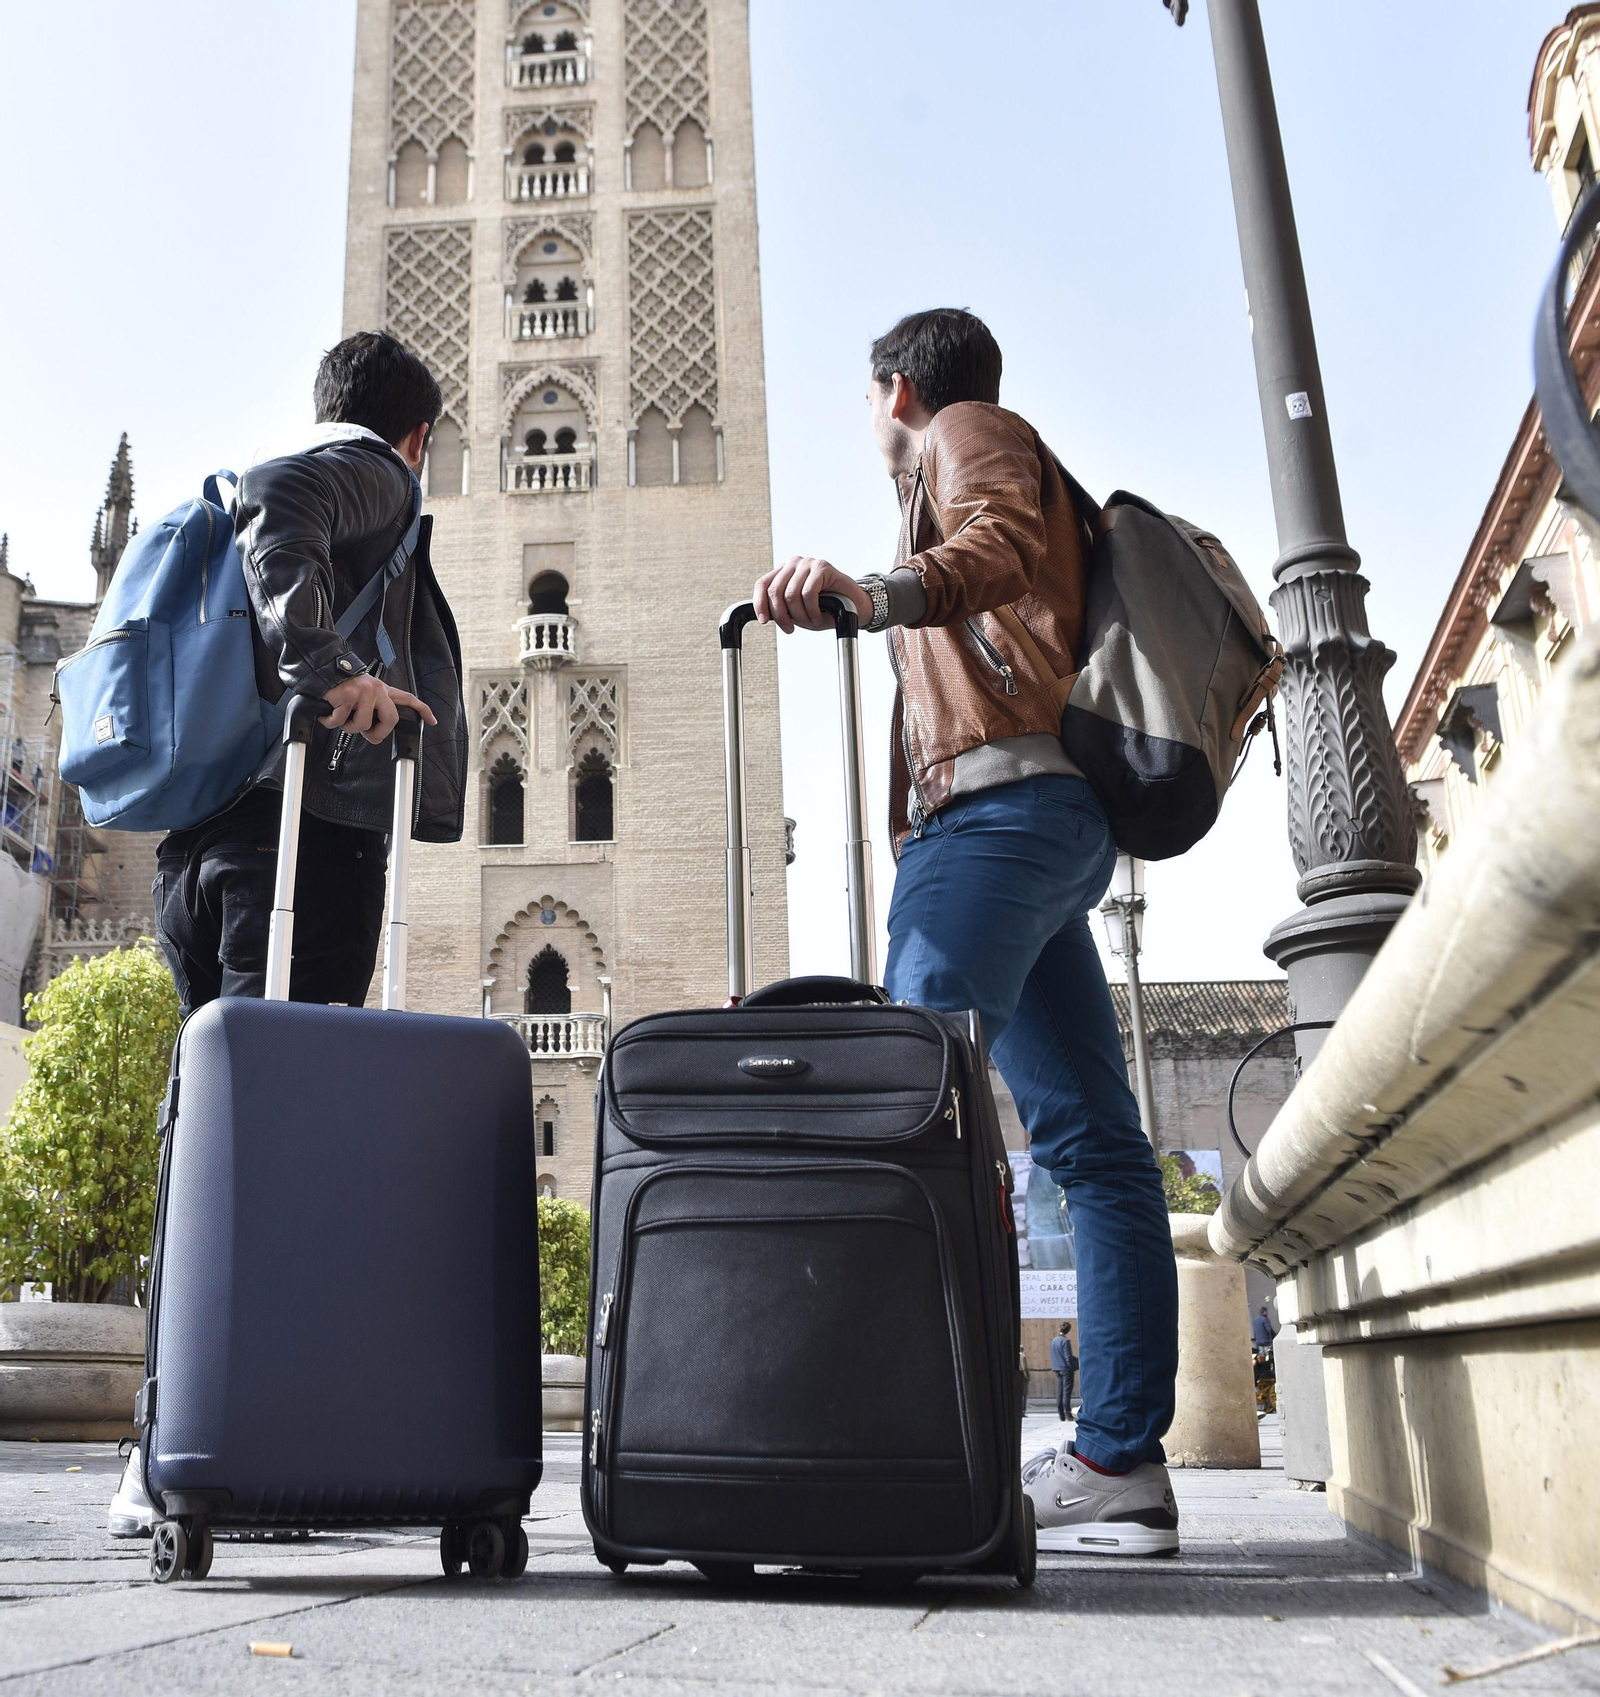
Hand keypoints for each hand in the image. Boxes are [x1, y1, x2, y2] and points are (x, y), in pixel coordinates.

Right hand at [319, 676, 437, 744]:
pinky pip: (342, 721)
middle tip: (366, 734)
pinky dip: (332, 722)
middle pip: (390, 720)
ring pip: (363, 724)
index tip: (432, 720)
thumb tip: (375, 738)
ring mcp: (363, 692)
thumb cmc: (341, 689)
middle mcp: (377, 689)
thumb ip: (372, 718)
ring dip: (349, 727)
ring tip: (341, 718)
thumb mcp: (362, 700)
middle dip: (378, 733)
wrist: (321, 672)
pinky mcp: (348, 695)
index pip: (407, 699)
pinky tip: (328, 715)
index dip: (422, 710)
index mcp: (382, 691)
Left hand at [753, 556, 872, 633]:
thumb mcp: (798, 612)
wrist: (854, 606)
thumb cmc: (826, 609)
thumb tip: (765, 615)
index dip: (760, 604)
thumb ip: (782, 610)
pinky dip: (811, 610)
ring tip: (811, 621)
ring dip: (800, 615)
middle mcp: (794, 564)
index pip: (763, 584)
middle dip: (781, 615)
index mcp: (785, 572)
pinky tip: (818, 616)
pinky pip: (808, 593)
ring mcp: (808, 563)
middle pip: (775, 590)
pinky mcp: (822, 567)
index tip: (764, 621)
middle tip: (790, 628)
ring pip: (790, 594)